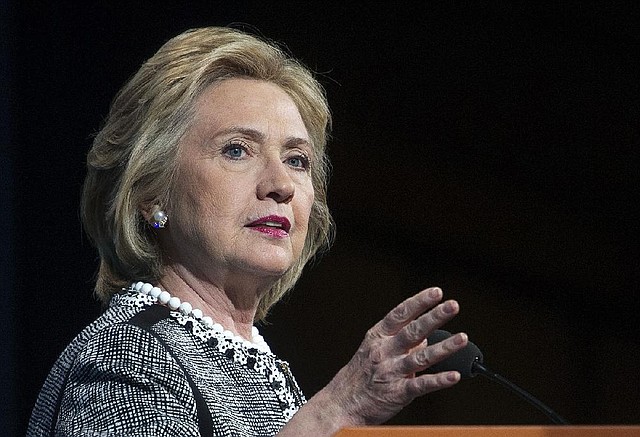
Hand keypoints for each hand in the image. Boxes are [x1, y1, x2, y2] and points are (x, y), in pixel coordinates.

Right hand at [325, 286, 467, 425]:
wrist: (341, 403)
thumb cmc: (359, 375)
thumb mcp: (373, 349)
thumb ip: (399, 339)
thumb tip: (424, 335)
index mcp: (379, 336)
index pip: (401, 314)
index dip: (419, 302)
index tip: (436, 292)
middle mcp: (385, 351)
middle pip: (413, 331)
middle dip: (434, 317)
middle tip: (452, 306)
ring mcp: (391, 371)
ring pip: (421, 357)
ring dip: (444, 347)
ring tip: (462, 338)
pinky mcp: (397, 392)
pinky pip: (421, 385)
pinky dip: (439, 381)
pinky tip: (454, 376)